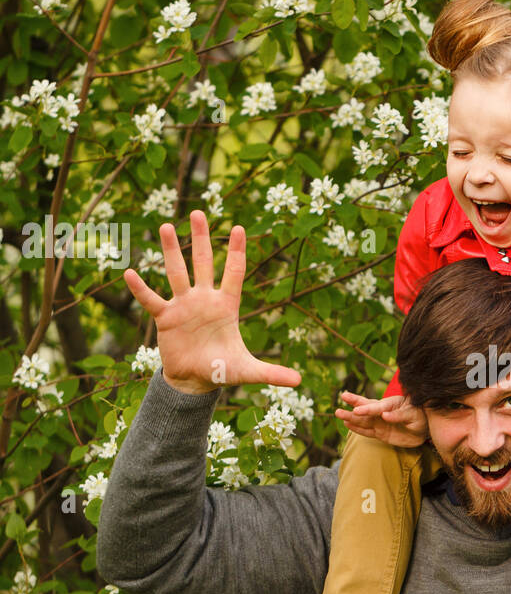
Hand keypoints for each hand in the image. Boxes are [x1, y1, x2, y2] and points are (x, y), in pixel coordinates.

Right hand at [121, 210, 301, 393]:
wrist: (194, 381)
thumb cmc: (222, 370)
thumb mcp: (247, 371)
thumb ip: (271, 373)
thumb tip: (299, 381)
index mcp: (227, 306)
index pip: (234, 273)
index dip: (237, 251)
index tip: (238, 228)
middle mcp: (205, 299)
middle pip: (204, 263)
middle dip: (202, 238)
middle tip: (199, 212)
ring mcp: (184, 305)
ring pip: (177, 272)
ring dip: (171, 250)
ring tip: (165, 226)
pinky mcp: (166, 317)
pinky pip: (151, 299)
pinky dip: (140, 288)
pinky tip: (129, 272)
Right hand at [335, 391, 428, 447]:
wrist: (424, 428)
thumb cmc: (420, 417)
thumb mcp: (413, 415)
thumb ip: (399, 416)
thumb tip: (384, 416)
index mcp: (391, 404)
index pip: (377, 407)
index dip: (367, 408)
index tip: (357, 410)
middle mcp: (382, 412)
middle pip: (366, 408)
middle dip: (354, 404)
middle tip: (342, 397)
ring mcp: (380, 423)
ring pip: (363, 420)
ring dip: (351, 417)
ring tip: (338, 413)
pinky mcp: (380, 433)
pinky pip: (367, 431)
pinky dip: (357, 429)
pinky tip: (347, 424)